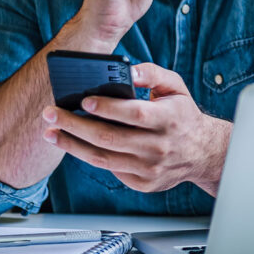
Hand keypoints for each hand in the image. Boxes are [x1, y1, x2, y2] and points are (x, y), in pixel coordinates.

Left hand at [40, 63, 230, 195]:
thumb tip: (128, 71)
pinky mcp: (143, 183)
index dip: (107, 108)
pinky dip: (89, 156)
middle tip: (51, 113)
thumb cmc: (182, 115)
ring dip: (72, 145)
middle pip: (110, 137)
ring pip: (103, 158)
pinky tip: (75, 144)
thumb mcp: (176, 87)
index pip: (134, 114)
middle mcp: (160, 147)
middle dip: (75, 125)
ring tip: (51, 132)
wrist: (202, 152)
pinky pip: (110, 169)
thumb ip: (152, 73)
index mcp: (170, 119)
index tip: (84, 100)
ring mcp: (150, 168)